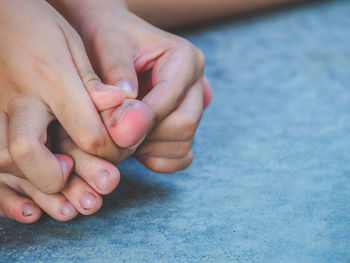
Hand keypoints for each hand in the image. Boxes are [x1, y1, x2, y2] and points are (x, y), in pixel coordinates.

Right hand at [0, 0, 135, 192]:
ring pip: (4, 162)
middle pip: (30, 151)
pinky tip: (31, 210)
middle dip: (61, 179)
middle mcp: (17, 99)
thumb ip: (92, 80)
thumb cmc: (36, 25)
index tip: (119, 152)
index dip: (108, 149)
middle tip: (95, 192)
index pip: (85, 129)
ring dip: (38, 192)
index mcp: (48, 78)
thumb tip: (120, 102)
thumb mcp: (71, 43)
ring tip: (70, 210)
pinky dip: (6, 194)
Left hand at [50, 0, 211, 172]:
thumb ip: (116, 80)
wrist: (108, 37)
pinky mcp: (183, 124)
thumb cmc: (106, 36)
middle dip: (146, 137)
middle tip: (113, 135)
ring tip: (120, 136)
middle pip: (184, 125)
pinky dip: (157, 160)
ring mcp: (192, 106)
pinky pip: (181, 156)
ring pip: (182, 144)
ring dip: (149, 150)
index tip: (113, 133)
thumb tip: (127, 127)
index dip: (142, 120)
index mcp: (185, 58)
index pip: (171, 99)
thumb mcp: (106, 46)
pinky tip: (135, 147)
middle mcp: (195, 83)